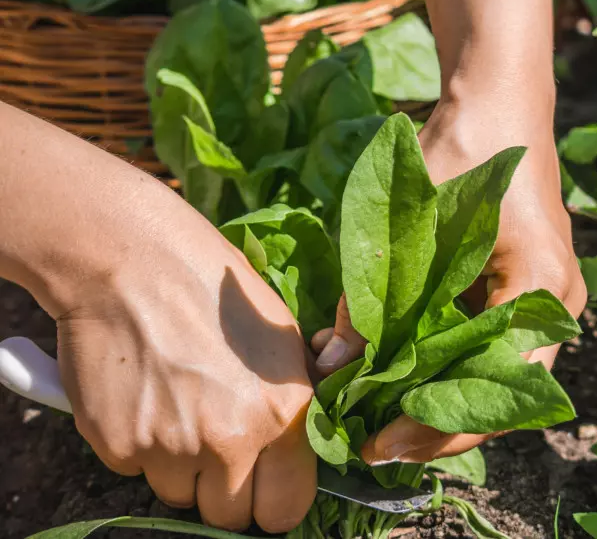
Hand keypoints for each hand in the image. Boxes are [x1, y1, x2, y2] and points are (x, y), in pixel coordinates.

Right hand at [55, 186, 316, 531]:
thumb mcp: (282, 338)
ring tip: (177, 403)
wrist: (131, 260)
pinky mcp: (117, 445)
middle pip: (229, 515)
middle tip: (216, 442)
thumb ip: (294, 401)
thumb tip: (302, 441)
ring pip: (178, 494)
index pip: (287, 508)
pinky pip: (136, 468)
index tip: (264, 484)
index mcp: (282, 414)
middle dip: (225, 488)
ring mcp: (169, 448)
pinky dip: (140, 444)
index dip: (274, 498)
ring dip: (180, 466)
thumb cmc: (214, 289)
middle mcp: (229, 441)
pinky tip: (144, 393)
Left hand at [312, 87, 586, 463]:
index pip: (495, 387)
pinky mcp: (526, 290)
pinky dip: (444, 364)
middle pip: (500, 394)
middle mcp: (557, 305)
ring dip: (438, 397)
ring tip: (378, 415)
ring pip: (493, 374)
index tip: (379, 443)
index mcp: (541, 286)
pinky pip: (488, 345)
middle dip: (436, 424)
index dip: (437, 427)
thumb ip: (372, 292)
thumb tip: (331, 365)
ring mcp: (546, 299)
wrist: (499, 100)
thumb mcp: (410, 216)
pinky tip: (397, 371)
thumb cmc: (463, 145)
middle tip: (373, 440)